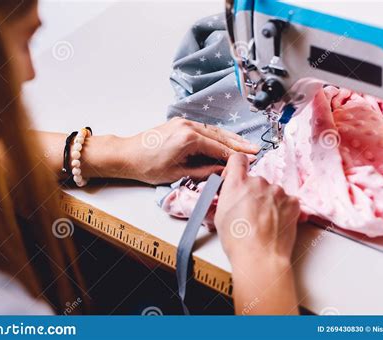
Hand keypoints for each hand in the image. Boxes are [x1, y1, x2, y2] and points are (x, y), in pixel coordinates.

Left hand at [122, 118, 259, 184]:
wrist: (127, 155)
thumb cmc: (148, 167)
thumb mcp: (178, 173)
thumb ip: (204, 171)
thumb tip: (223, 170)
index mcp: (188, 138)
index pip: (219, 147)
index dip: (235, 155)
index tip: (250, 160)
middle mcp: (188, 125)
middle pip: (220, 135)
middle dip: (238, 143)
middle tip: (255, 150)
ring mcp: (183, 122)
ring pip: (213, 130)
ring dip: (230, 138)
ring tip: (245, 145)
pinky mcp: (180, 123)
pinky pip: (204, 128)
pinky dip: (217, 135)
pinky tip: (225, 140)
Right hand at [214, 153, 299, 314]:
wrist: (260, 257)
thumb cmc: (238, 241)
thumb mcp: (219, 215)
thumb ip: (226, 197)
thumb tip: (229, 194)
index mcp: (237, 183)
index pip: (237, 159)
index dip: (236, 167)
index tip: (236, 176)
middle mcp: (258, 182)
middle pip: (255, 180)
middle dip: (252, 193)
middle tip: (249, 212)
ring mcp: (278, 191)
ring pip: (272, 192)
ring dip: (268, 202)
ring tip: (263, 222)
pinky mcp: (293, 202)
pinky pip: (287, 201)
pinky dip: (282, 210)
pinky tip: (275, 224)